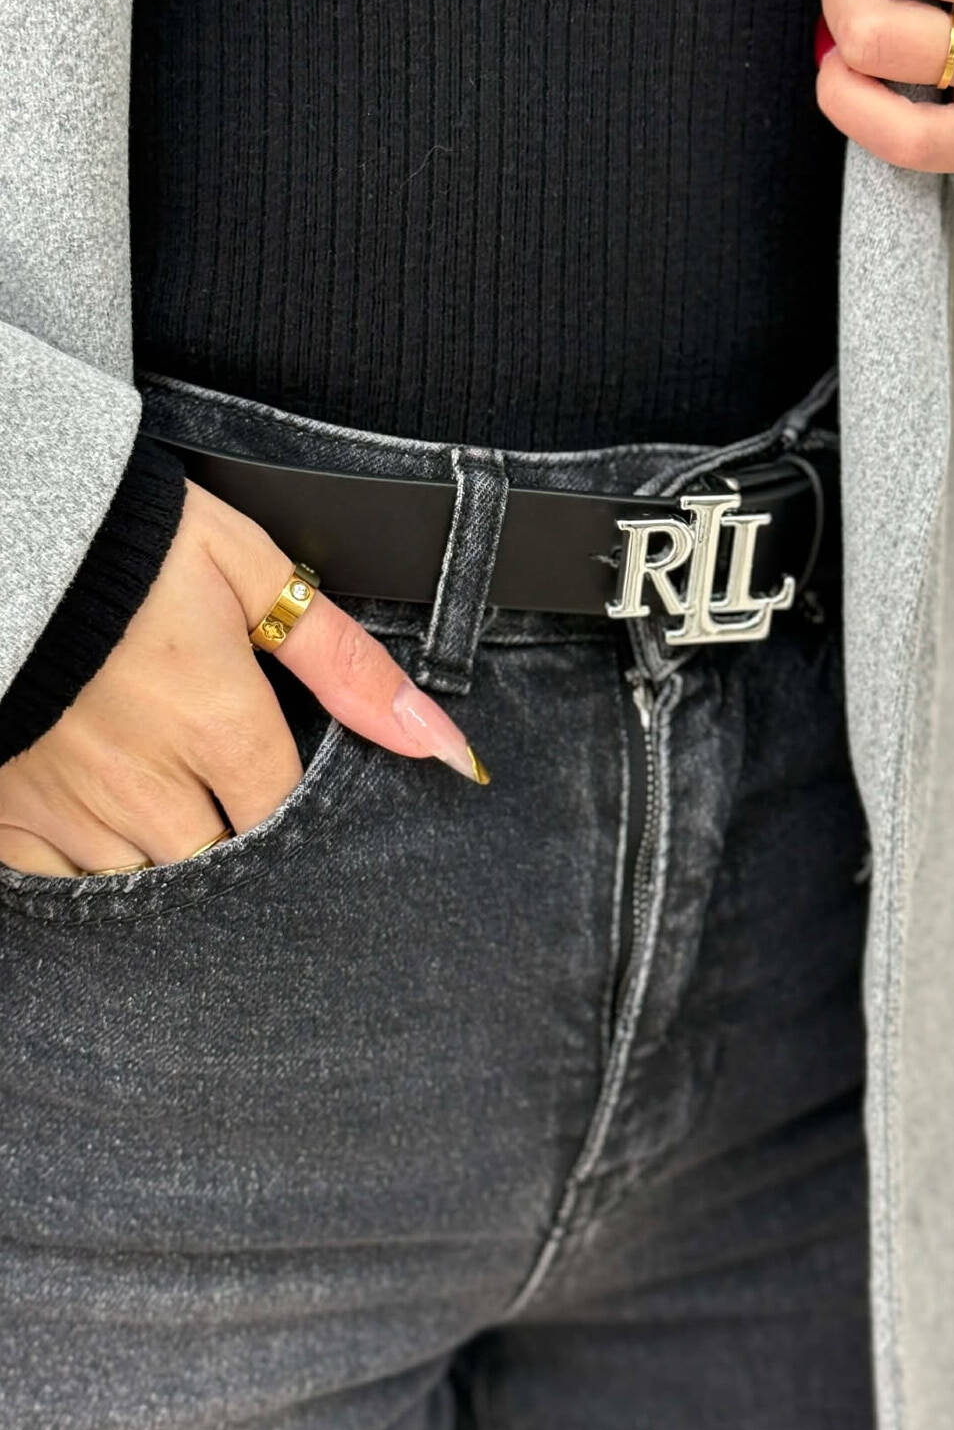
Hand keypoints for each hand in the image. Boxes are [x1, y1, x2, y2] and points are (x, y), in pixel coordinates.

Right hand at [0, 479, 485, 876]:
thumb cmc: (128, 542)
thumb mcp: (252, 574)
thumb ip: (345, 664)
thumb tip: (435, 739)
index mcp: (220, 727)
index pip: (288, 819)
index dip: (297, 813)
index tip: (287, 790)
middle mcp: (149, 785)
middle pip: (222, 864)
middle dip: (234, 841)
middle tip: (225, 795)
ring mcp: (72, 807)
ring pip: (143, 883)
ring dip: (165, 855)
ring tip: (163, 799)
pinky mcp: (8, 812)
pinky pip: (58, 887)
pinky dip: (84, 867)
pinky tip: (99, 821)